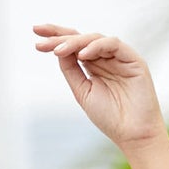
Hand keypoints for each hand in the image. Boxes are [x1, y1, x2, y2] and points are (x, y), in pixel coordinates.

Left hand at [33, 24, 167, 152]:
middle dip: (59, 35)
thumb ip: (71, 70)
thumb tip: (57, 49)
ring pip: (95, 39)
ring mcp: (120, 57)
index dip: (55, 37)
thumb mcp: (82, 91)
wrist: (133, 134)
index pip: (73, 45)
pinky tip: (81, 55)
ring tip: (57, 50)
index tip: (35, 34)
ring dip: (75, 42)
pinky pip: (113, 44)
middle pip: (81, 38)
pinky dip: (96, 47)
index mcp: (94, 65)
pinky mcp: (133, 60)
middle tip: (40, 37)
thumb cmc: (109, 116)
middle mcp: (106, 58)